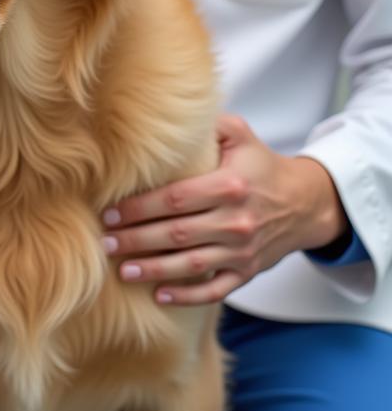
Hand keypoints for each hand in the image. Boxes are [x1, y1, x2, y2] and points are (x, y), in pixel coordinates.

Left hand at [100, 114, 348, 305]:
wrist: (306, 202)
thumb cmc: (261, 165)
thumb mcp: (240, 135)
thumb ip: (208, 124)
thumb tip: (167, 114)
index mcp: (229, 185)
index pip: (175, 199)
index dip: (139, 208)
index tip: (110, 213)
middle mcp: (236, 220)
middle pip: (176, 234)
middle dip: (136, 239)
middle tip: (104, 242)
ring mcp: (243, 250)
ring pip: (190, 264)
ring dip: (153, 269)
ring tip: (122, 270)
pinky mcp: (247, 272)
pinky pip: (215, 289)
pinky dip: (187, 296)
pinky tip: (159, 296)